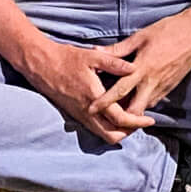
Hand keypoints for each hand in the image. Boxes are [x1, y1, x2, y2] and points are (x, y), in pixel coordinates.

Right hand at [19, 37, 153, 144]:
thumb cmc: (66, 58)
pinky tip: (113, 113)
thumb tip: (134, 68)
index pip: (120, 119)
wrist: (40, 64)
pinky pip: (94, 128)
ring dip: (118, 130)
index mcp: (94, 97)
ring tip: (129, 118)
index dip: (137, 121)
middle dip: (129, 132)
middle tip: (140, 121)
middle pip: (112, 135)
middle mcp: (86, 111)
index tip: (150, 120)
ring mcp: (79, 115)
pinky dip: (107, 126)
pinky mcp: (74, 114)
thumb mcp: (92, 56)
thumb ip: (115, 63)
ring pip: (102, 134)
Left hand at [89, 11, 190, 122]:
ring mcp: (163, 86)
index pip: (119, 91)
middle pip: (134, 110)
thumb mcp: (140, 37)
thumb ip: (118, 49)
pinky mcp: (171, 87)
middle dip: (121, 117)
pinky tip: (136, 98)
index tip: (91, 108)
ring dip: (132, 110)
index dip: (104, 102)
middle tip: (106, 116)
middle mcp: (152, 82)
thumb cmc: (167, 30)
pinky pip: (154, 100)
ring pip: (144, 107)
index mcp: (142, 68)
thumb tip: (97, 51)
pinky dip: (143, 102)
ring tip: (118, 110)